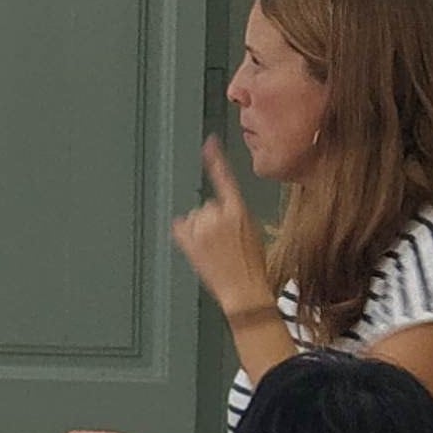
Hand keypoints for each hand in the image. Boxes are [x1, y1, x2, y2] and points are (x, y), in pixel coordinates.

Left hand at [170, 139, 273, 315]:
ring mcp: (201, 228)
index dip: (215, 158)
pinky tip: (198, 248)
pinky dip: (185, 235)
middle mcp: (217, 214)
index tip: (209, 142)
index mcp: (238, 210)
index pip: (225, 178)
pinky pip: (180, 227)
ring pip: (194, 218)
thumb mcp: (253, 232)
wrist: (245, 290)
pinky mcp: (188, 241)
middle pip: (207, 205)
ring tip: (215, 251)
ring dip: (200, 230)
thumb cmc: (253, 265)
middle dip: (213, 220)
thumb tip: (218, 209)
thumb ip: (235, 215)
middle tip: (225, 243)